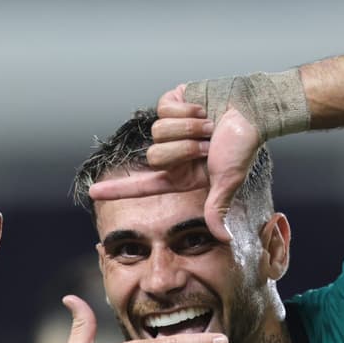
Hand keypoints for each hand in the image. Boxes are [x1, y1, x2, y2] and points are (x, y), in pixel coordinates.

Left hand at [88, 84, 260, 241]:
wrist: (252, 108)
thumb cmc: (242, 145)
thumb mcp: (227, 180)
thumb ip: (217, 207)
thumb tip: (223, 239)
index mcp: (180, 174)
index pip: (142, 186)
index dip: (116, 190)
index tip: (92, 194)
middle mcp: (172, 153)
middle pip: (153, 156)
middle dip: (183, 149)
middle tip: (205, 145)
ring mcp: (170, 127)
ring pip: (157, 132)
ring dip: (188, 128)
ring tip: (208, 126)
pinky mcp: (171, 103)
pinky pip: (164, 108)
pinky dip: (187, 108)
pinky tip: (202, 107)